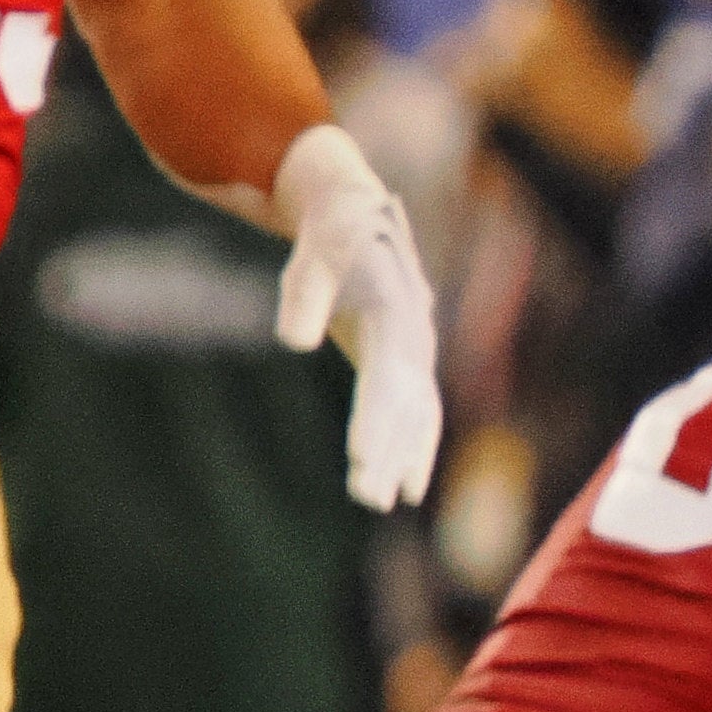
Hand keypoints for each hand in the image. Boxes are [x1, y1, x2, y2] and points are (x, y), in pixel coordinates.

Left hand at [273, 125, 441, 511]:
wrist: (356, 208)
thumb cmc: (329, 235)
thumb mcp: (312, 255)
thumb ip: (304, 295)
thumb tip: (293, 340)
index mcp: (395, 311)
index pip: (386, 379)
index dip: (375, 420)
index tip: (362, 461)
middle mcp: (415, 335)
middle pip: (405, 405)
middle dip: (389, 453)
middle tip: (368, 499)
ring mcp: (417, 349)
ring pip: (416, 414)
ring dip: (404, 459)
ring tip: (385, 503)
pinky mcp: (406, 358)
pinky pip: (418, 411)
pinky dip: (415, 447)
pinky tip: (409, 488)